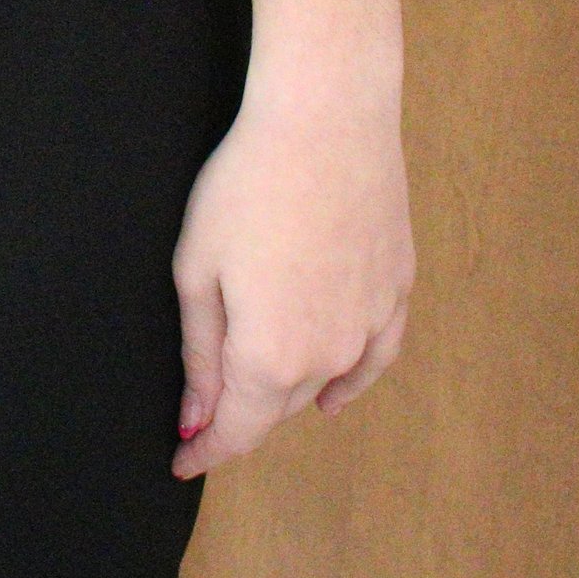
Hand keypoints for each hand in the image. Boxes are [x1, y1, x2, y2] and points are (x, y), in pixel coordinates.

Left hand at [171, 75, 412, 476]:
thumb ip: (200, 353)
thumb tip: (197, 418)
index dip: (205, 450)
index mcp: (269, 357)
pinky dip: (352, 380)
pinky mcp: (396, 289)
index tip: (183, 461)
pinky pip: (374, 356)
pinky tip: (335, 393)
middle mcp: (327, 355)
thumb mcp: (199, 267)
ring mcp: (369, 324)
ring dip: (290, 389)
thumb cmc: (249, 182)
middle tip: (207, 405)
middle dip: (241, 409)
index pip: (235, 430)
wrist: (326, 116)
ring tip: (259, 386)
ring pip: (324, 381)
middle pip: (277, 405)